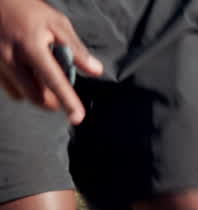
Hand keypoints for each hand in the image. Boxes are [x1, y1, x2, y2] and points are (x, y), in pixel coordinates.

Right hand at [0, 0, 101, 123]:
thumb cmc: (28, 11)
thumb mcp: (57, 23)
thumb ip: (76, 49)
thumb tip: (96, 71)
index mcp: (32, 47)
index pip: (54, 81)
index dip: (67, 101)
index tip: (78, 118)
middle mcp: (12, 59)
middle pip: (36, 96)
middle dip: (53, 101)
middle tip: (62, 92)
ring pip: (22, 95)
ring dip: (37, 93)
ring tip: (42, 75)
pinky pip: (10, 89)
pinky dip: (22, 87)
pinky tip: (27, 72)